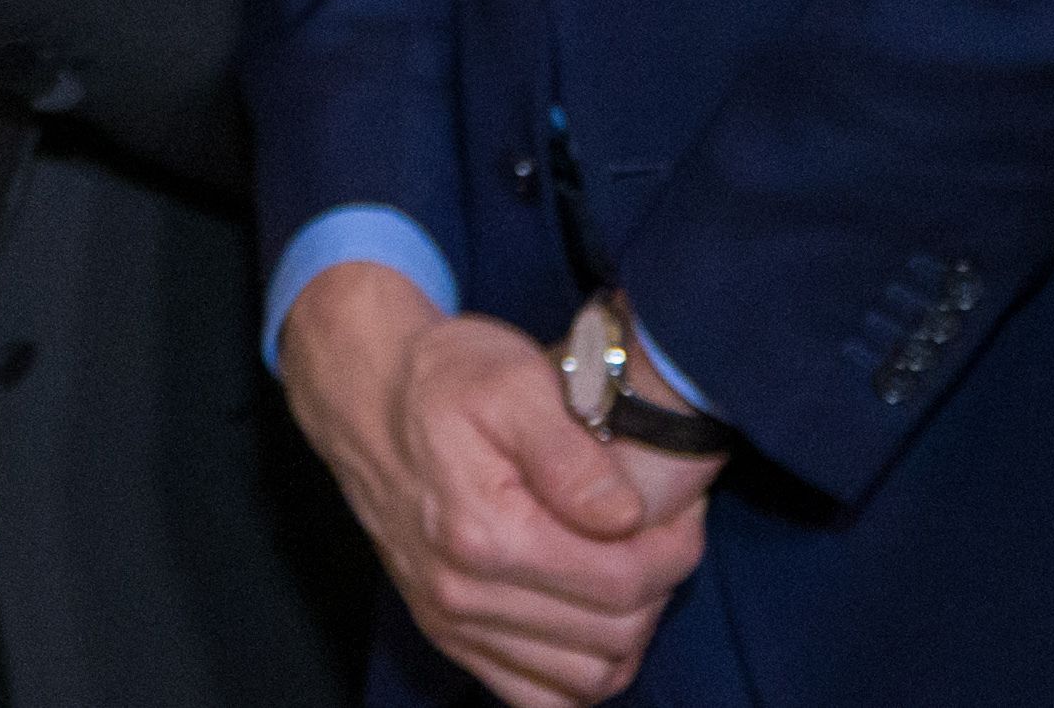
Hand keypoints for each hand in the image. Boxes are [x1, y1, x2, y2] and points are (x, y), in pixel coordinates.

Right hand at [278, 262, 709, 705]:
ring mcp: (453, 624)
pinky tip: (593, 615)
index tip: (687, 510)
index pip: (622, 582)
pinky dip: (580, 673)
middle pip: (613, 637)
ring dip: (628, 633)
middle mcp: (464, 596)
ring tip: (634, 568)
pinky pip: (535, 698)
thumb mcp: (513, 383)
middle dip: (661, 586)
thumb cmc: (447, 378)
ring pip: (583, 681)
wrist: (367, 396)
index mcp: (487, 534)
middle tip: (669, 532)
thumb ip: (571, 455)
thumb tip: (626, 516)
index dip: (676, 550)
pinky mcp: (448, 636)